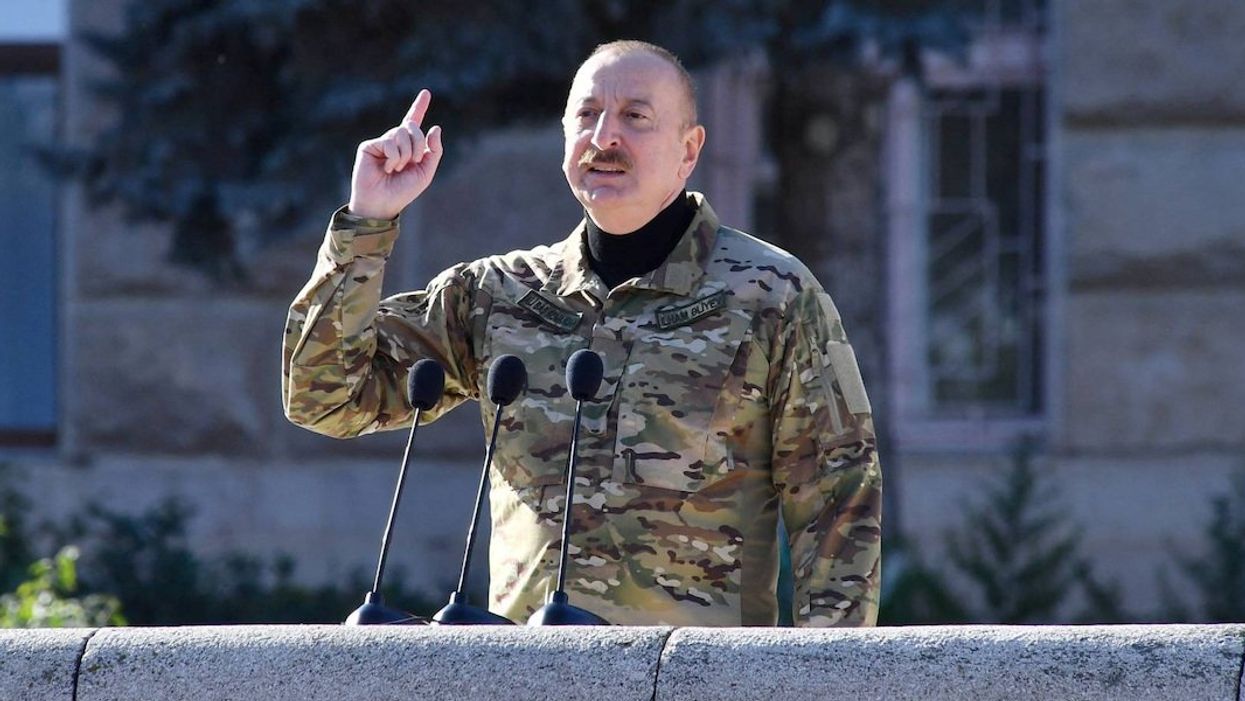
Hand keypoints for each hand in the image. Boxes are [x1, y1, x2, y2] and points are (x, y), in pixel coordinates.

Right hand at [347, 89, 444, 219]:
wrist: (382, 203)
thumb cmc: (403, 191)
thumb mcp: (425, 172)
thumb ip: (434, 151)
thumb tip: (435, 127)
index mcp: (408, 146)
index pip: (414, 122)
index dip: (419, 107)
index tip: (426, 93)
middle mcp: (394, 141)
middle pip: (413, 127)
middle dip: (418, 144)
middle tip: (412, 162)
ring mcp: (381, 142)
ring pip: (401, 133)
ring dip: (405, 154)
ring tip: (396, 168)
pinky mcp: (369, 146)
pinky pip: (389, 142)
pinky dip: (393, 157)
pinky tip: (386, 168)